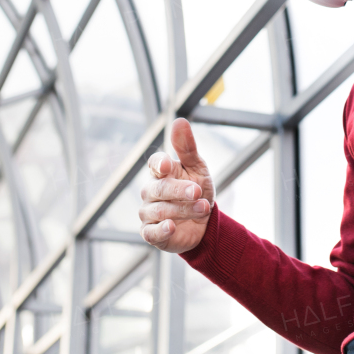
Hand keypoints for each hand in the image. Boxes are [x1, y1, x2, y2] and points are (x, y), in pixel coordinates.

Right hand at [139, 118, 214, 252]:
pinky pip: (152, 232)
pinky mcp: (151, 233)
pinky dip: (161, 229)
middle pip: (160, 188)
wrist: (204, 222)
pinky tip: (172, 226)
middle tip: (198, 191)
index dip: (159, 164)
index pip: (155, 164)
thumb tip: (179, 120)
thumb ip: (187, 147)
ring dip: (183, 209)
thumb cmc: (197, 190)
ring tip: (204, 207)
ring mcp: (148, 212)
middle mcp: (151, 191)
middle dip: (180, 190)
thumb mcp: (197, 168)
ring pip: (160, 210)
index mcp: (161, 172)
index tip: (167, 165)